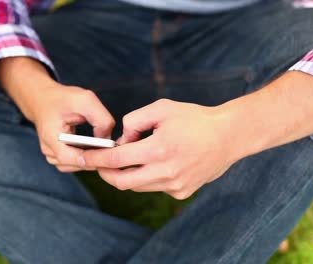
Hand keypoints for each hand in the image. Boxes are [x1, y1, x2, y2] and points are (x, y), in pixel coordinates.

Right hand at [0, 57, 114, 171]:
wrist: (43, 100)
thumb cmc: (62, 99)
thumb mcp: (84, 99)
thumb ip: (100, 118)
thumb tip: (108, 137)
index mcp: (51, 137)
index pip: (71, 158)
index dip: (92, 158)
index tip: (109, 152)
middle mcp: (49, 150)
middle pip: (76, 164)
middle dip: (96, 158)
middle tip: (114, 150)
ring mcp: (52, 156)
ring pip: (77, 166)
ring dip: (92, 159)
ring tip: (107, 149)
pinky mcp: (58, 156)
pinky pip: (76, 163)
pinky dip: (88, 157)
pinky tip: (98, 148)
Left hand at [82, 99, 242, 199]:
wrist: (228, 136)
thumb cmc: (195, 118)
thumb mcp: (162, 108)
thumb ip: (134, 121)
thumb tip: (121, 141)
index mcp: (158, 149)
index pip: (116, 160)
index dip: (96, 159)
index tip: (83, 157)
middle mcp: (165, 172)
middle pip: (122, 182)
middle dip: (105, 173)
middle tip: (99, 164)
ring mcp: (174, 185)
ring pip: (138, 187)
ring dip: (126, 176)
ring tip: (127, 160)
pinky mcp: (182, 192)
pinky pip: (155, 188)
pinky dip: (147, 178)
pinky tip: (155, 164)